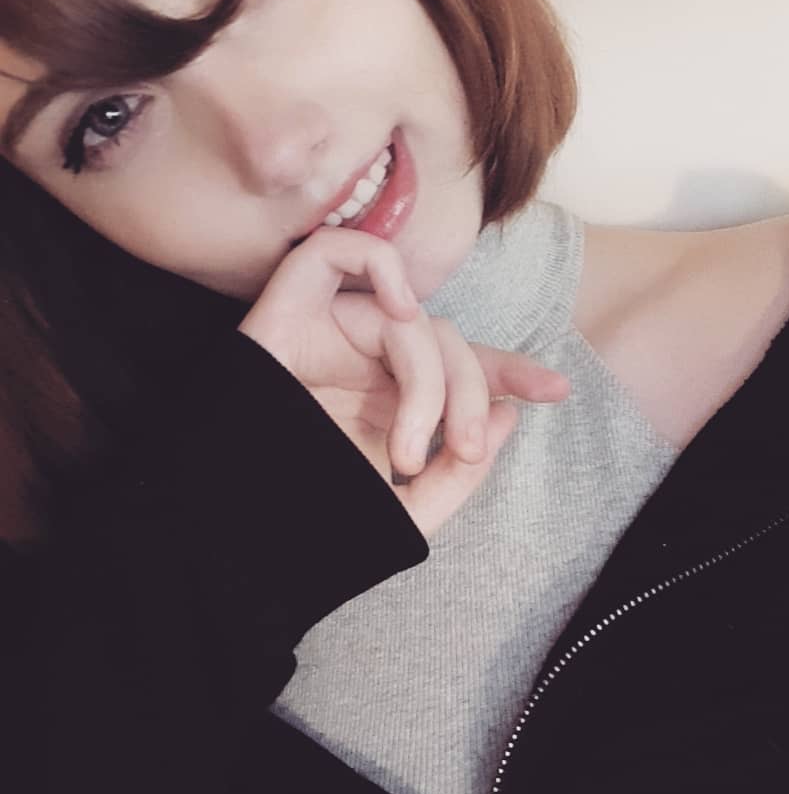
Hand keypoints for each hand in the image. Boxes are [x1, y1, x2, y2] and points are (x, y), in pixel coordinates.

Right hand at [238, 227, 569, 536]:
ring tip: (404, 450)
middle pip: (448, 343)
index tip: (556, 392)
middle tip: (462, 453)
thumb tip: (506, 413)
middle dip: (471, 395)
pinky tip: (399, 314)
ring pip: (409, 320)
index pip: (463, 371)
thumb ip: (459, 470)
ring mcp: (329, 337)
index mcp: (393, 403)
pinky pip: (335, 253)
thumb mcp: (403, 512)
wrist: (226, 541)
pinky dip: (380, 266)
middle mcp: (366, 365)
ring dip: (429, 383)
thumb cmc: (310, 528)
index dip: (510, 372)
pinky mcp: (286, 313)